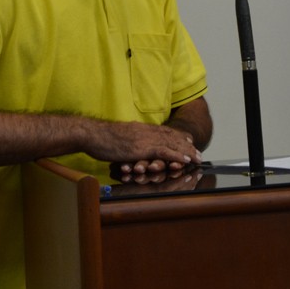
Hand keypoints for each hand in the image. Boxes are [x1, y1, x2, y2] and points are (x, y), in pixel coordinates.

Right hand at [82, 120, 201, 171]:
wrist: (92, 134)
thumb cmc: (100, 138)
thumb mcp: (119, 137)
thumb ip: (129, 140)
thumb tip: (132, 145)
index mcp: (141, 128)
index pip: (164, 131)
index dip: (177, 137)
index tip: (187, 141)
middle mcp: (146, 131)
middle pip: (171, 137)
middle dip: (186, 145)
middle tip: (197, 152)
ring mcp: (145, 139)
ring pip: (172, 143)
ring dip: (186, 151)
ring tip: (197, 157)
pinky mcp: (142, 148)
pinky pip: (165, 151)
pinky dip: (177, 155)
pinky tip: (186, 160)